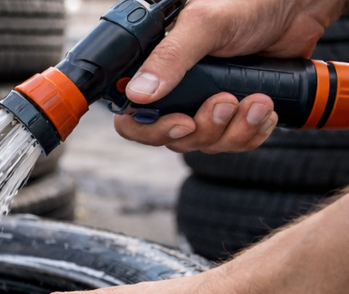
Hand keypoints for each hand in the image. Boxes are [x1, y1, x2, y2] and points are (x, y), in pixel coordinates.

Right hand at [113, 0, 345, 151]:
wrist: (296, 8)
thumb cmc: (249, 5)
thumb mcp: (204, 24)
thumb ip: (170, 57)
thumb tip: (138, 94)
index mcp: (158, 70)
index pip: (133, 118)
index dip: (152, 130)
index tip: (182, 123)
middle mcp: (177, 91)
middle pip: (173, 139)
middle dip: (205, 129)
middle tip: (227, 101)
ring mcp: (206, 104)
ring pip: (206, 143)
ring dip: (235, 130)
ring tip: (258, 100)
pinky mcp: (235, 113)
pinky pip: (235, 142)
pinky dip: (253, 132)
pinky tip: (265, 108)